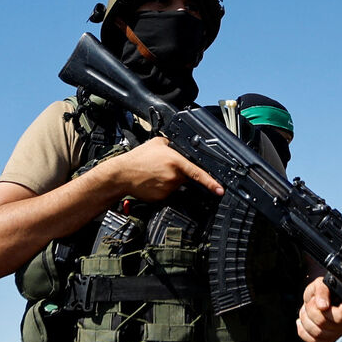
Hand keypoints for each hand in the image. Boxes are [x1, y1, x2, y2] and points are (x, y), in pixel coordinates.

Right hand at [108, 137, 222, 200]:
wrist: (122, 174)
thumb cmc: (138, 158)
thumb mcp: (158, 142)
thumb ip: (174, 144)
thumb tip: (183, 146)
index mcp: (175, 162)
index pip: (198, 173)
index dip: (211, 183)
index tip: (220, 189)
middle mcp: (174, 177)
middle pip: (187, 178)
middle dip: (181, 173)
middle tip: (165, 167)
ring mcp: (168, 189)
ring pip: (178, 186)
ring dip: (172, 180)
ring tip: (156, 173)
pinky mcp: (161, 198)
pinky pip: (168, 193)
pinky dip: (164, 188)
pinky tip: (153, 181)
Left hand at [297, 276, 341, 341]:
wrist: (318, 296)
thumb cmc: (323, 289)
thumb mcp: (321, 283)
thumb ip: (322, 291)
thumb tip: (323, 305)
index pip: (340, 316)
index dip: (326, 310)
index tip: (320, 303)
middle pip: (325, 325)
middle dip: (311, 312)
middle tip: (310, 303)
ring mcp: (338, 332)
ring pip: (318, 334)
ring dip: (306, 321)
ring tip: (306, 311)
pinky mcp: (329, 339)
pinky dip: (304, 332)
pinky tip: (302, 323)